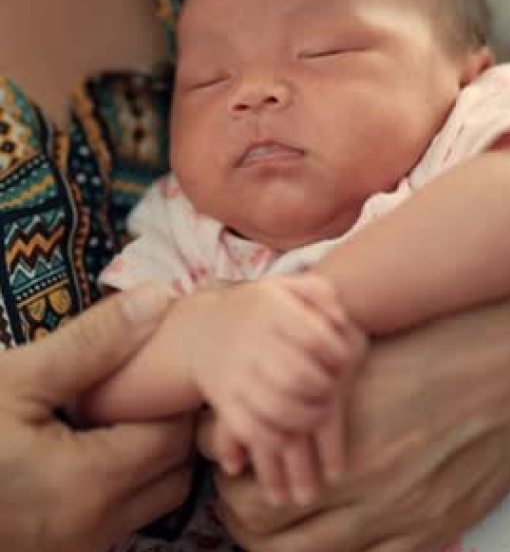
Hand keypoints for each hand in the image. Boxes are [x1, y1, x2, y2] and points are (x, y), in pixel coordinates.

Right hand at [0, 284, 194, 551]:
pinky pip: (122, 517)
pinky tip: (95, 441)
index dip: (177, 391)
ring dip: (152, 453)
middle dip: (171, 420)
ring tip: (122, 406)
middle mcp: (94, 531)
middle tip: (147, 378)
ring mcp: (75, 551)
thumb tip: (161, 299)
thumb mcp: (14, 378)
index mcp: (89, 486)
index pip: (177, 432)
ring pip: (155, 497)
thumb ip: (93, 342)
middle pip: (175, 469)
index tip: (164, 356)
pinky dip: (127, 479)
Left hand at [199, 272, 509, 551]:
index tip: (232, 453)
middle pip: (256, 518)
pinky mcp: (433, 529)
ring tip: (274, 521)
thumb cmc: (447, 338)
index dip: (228, 459)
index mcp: (335, 416)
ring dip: (275, 540)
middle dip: (238, 506)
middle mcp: (359, 472)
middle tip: (240, 491)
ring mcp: (396, 510)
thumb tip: (272, 392)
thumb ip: (320, 375)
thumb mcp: (373, 342)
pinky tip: (334, 533)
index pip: (241, 460)